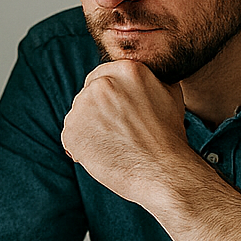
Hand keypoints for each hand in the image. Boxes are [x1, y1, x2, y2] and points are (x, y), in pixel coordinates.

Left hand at [61, 59, 196, 205]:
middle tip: (118, 132)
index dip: (109, 98)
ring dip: (90, 129)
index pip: (102, 77)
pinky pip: (71, 136)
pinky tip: (103, 155)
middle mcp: (102, 83)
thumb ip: (148, 77)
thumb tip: (138, 73)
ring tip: (114, 145)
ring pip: (78, 115)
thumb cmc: (169, 136)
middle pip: (88, 95)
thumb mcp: (169, 92)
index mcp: (126, 69)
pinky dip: (81, 146)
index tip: (118, 114)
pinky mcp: (72, 131)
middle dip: (98, 113)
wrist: (164, 171)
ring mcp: (84, 107)